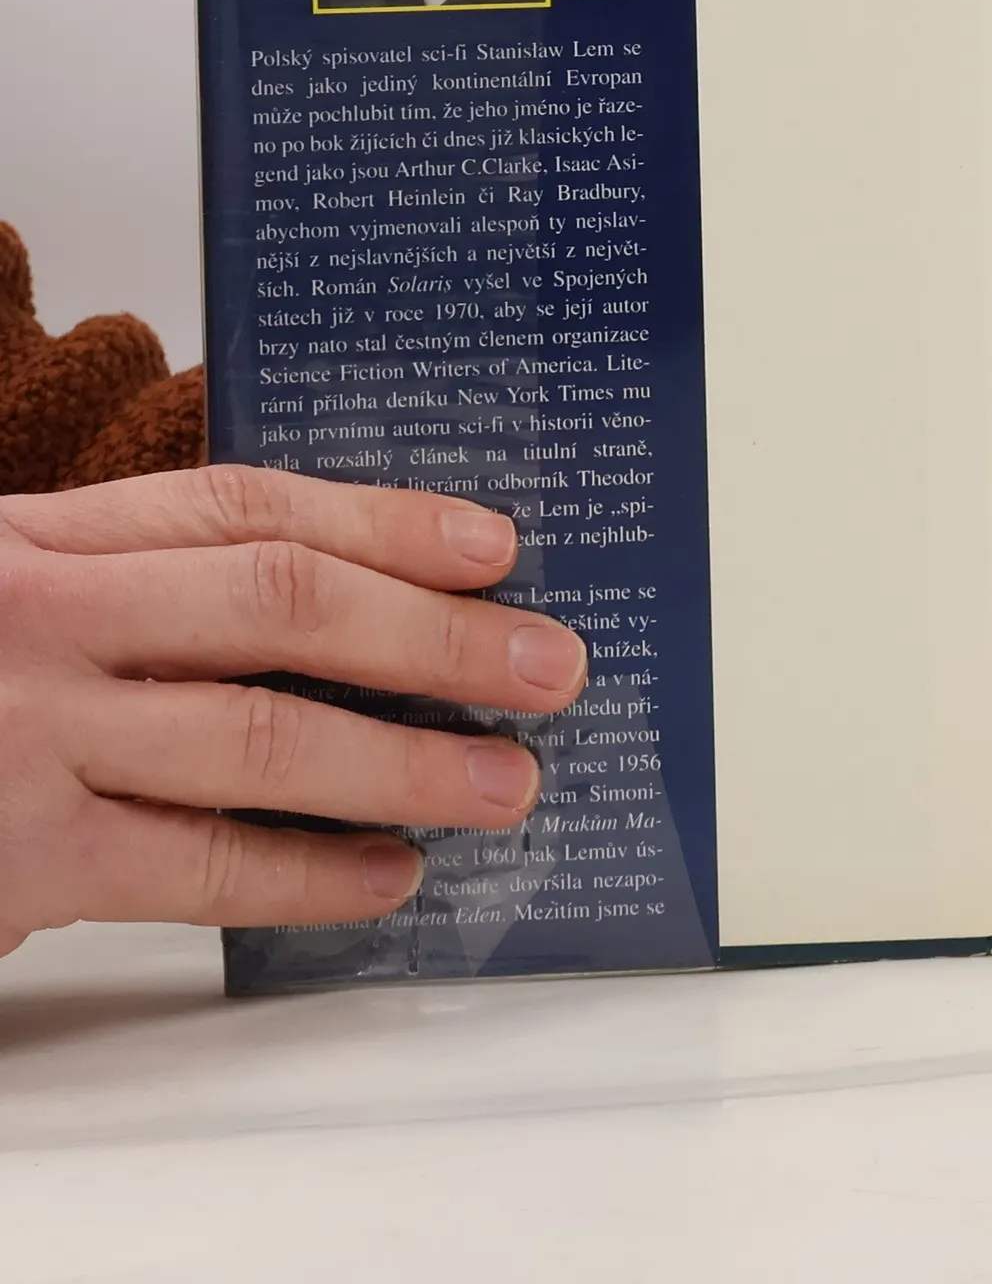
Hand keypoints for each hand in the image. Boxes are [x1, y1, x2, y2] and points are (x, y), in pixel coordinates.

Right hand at [0, 466, 586, 957]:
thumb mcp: (15, 589)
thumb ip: (144, 583)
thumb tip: (347, 599)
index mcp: (48, 538)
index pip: (249, 504)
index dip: (388, 521)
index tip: (498, 546)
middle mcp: (45, 620)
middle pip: (284, 603)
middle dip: (436, 637)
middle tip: (549, 667)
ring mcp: (28, 737)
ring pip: (262, 734)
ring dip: (407, 763)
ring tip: (507, 783)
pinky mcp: (19, 860)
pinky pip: (200, 866)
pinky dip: (311, 875)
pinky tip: (388, 876)